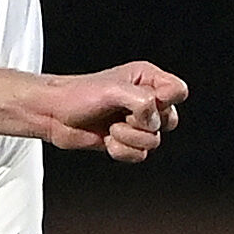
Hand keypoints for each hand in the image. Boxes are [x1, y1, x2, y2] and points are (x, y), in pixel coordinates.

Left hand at [43, 62, 187, 161]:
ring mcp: (137, 122)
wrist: (55, 115)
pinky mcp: (128, 141)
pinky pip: (140, 155)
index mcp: (146, 78)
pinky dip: (122, 150)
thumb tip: (154, 118)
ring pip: (154, 142)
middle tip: (123, 114)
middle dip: (144, 123)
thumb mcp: (112, 90)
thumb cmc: (78, 95)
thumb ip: (141, 100)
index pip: (178, 90)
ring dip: (127, 137)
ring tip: (110, 126)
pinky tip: (107, 139)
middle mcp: (145, 99)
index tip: (149, 100)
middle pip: (170, 120)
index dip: (167, 100)